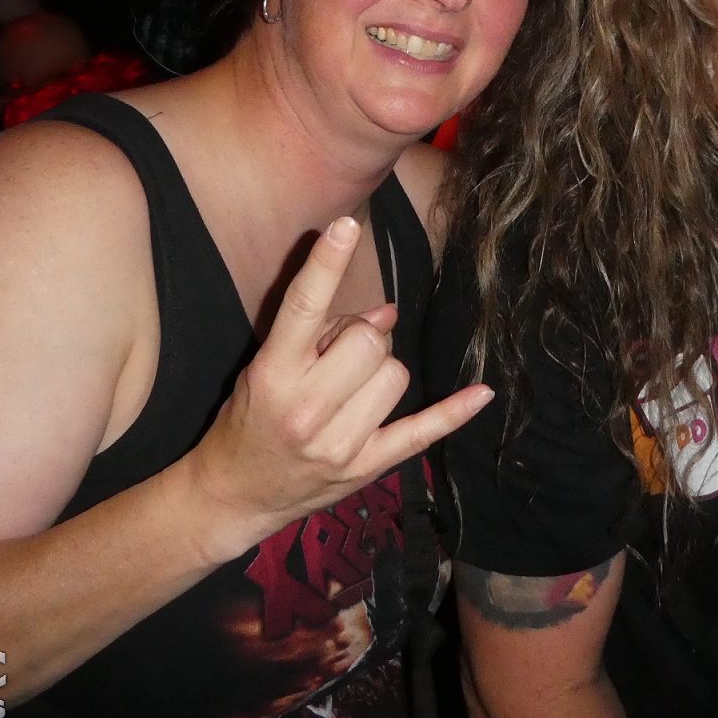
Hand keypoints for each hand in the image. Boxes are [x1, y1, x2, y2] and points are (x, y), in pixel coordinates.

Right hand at [185, 216, 493, 554]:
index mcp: (273, 374)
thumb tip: (387, 313)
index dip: (326, 264)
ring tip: (350, 388)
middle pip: (367, 341)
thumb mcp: (264, 366)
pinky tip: (482, 392)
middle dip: (361, 338)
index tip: (344, 226)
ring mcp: (338, 443)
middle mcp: (305, 408)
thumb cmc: (248, 418)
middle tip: (337, 356)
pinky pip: (421, 431)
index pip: (303, 307)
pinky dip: (453, 412)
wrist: (235, 492)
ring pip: (394, 374)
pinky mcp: (366, 466)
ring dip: (380, 372)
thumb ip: (319, 332)